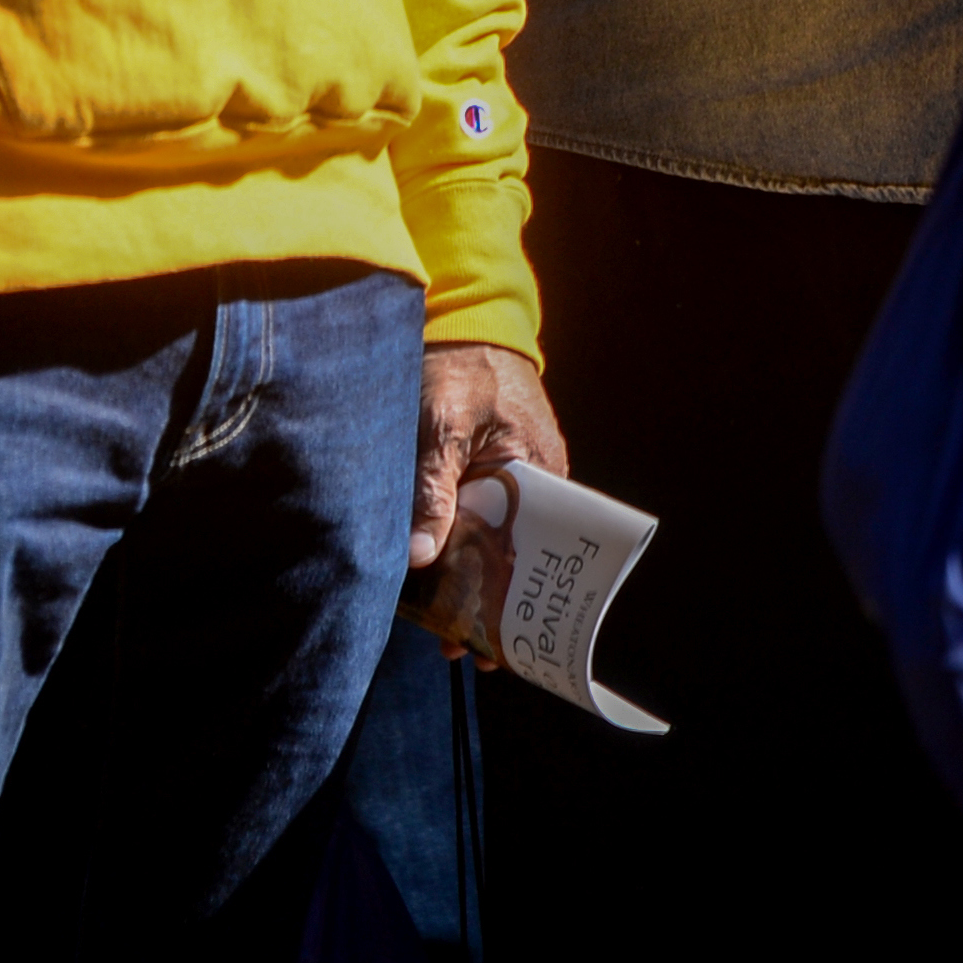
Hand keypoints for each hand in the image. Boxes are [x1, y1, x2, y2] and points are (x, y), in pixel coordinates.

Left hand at [411, 340, 567, 660]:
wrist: (461, 315)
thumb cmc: (459, 364)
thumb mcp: (441, 422)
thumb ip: (433, 485)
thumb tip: (422, 556)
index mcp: (540, 474)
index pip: (538, 551)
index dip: (514, 598)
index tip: (492, 637)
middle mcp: (533, 483)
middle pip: (513, 555)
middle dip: (487, 601)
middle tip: (460, 646)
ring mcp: (509, 478)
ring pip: (491, 541)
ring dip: (467, 579)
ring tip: (441, 627)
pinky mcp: (481, 471)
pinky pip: (474, 518)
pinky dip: (455, 546)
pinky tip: (430, 575)